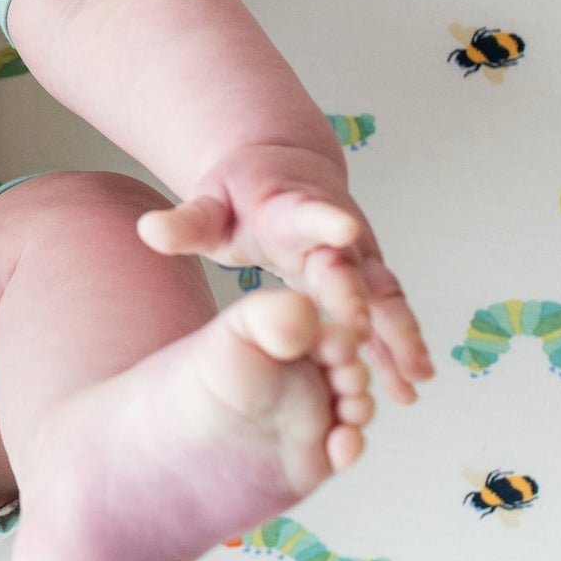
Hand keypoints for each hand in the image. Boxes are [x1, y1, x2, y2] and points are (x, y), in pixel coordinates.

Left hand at [133, 143, 435, 406]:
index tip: (344, 227)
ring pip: (383, 295)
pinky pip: (386, 317)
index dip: (326, 220)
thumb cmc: (240, 196)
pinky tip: (410, 388)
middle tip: (359, 329)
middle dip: (358, 294)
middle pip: (350, 263)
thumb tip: (147, 230)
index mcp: (291, 210)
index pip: (309, 212)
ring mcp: (355, 258)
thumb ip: (184, 222)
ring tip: (413, 379)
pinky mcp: (364, 281)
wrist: (282, 172)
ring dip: (398, 334)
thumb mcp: (208, 204)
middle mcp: (334, 234)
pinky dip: (398, 349)